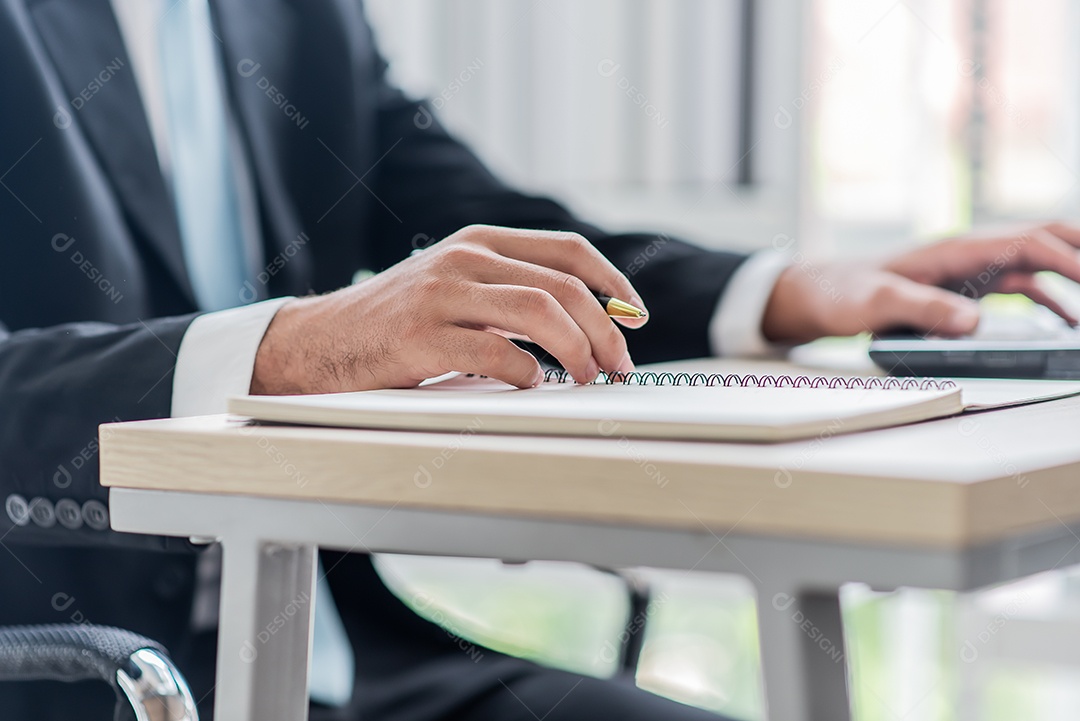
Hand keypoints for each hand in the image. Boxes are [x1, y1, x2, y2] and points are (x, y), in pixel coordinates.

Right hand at [251, 225, 644, 393]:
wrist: (321, 341)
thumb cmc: (398, 321)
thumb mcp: (457, 286)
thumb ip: (510, 292)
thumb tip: (589, 324)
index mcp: (480, 241)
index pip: (568, 251)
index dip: (613, 284)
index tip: (635, 317)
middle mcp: (464, 258)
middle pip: (563, 285)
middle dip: (605, 329)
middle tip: (619, 364)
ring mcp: (440, 293)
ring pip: (538, 312)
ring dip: (576, 350)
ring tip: (585, 377)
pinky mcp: (420, 336)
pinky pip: (495, 353)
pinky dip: (525, 373)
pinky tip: (528, 385)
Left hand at [762, 222, 1079, 343]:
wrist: (813, 294)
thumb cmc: (840, 294)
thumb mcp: (876, 304)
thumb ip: (923, 311)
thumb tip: (974, 323)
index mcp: (954, 250)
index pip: (1027, 244)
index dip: (1068, 260)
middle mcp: (967, 254)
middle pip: (1042, 239)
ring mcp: (967, 270)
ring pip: (1036, 263)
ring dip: (1071, 277)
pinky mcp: (960, 288)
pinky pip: (1017, 286)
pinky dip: (1048, 299)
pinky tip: (1065, 321)